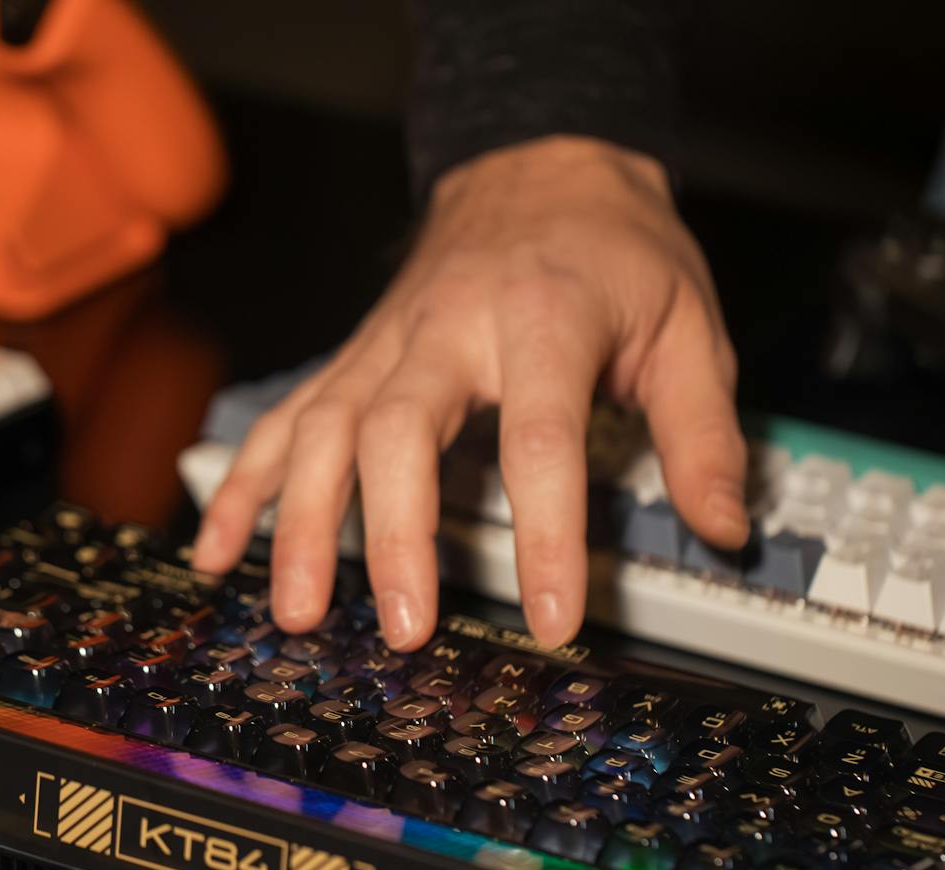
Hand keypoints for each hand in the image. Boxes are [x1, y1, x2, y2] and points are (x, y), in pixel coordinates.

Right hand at [190, 135, 746, 649]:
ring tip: (298, 614)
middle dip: (393, 536)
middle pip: (399, 432)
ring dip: (300, 524)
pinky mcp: (349, 362)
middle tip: (406, 628)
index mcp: (543, 320)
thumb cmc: (612, 251)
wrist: (538, 165)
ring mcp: (384, 347)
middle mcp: (446, 331)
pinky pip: (280, 423)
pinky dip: (244, 489)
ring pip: (320, 430)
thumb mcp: (688, 325)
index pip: (539, 438)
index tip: (550, 620)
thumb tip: (724, 529)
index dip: (544, 536)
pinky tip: (221, 554)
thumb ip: (703, 432)